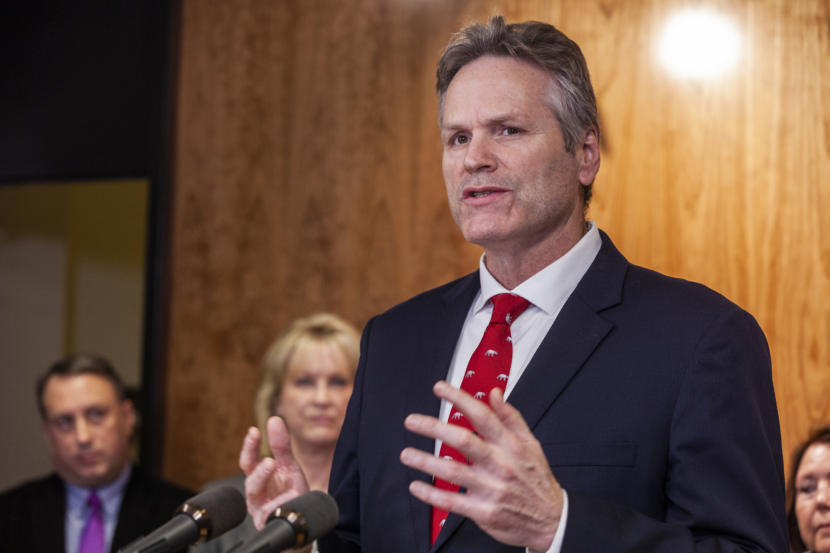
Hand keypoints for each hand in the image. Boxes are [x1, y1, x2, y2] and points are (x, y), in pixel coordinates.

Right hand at [239, 416, 309, 528]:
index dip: (249, 447)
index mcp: (258, 478)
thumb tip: (274, 419)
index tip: (254, 431)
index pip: (249, 461)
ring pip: (256, 499)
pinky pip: (273, 515)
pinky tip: (292, 495)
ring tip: (275, 470)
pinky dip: (283, 503)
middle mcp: (255, 494)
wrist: (300, 518)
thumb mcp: (289, 466)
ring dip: (265, 484)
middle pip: (250, 482)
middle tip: (270, 461)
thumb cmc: (290, 491)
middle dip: (258, 471)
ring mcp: (260, 510)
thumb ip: (281, 445)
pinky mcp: (268, 523)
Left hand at [399, 381, 562, 550]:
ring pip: (452, 472)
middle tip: (413, 421)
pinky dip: (431, 495)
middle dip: (434, 428)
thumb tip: (494, 393)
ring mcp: (491, 489)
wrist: (551, 519)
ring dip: (425, 461)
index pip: (482, 415)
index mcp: (510, 445)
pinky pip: (452, 502)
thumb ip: (510, 417)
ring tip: (407, 454)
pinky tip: (416, 485)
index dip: (459, 399)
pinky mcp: (484, 511)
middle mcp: (499, 465)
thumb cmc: (537, 479)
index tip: (440, 389)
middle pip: (463, 441)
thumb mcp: (531, 443)